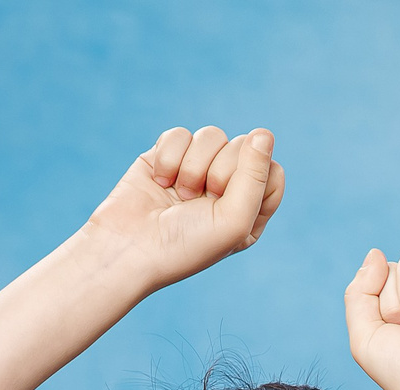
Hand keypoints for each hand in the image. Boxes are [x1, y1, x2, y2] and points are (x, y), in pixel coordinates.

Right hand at [85, 126, 283, 288]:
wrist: (128, 247)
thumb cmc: (187, 244)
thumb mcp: (234, 219)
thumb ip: (256, 175)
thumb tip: (265, 133)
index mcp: (251, 210)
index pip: (272, 171)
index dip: (254, 177)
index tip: (231, 199)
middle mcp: (227, 188)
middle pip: (244, 147)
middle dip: (220, 172)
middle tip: (201, 200)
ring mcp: (197, 170)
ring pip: (212, 135)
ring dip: (193, 165)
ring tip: (180, 194)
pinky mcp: (167, 156)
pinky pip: (180, 134)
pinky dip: (168, 157)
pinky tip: (158, 181)